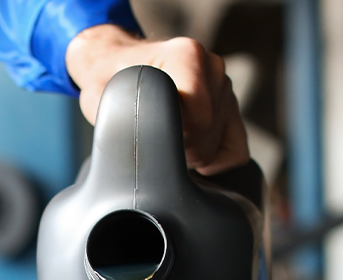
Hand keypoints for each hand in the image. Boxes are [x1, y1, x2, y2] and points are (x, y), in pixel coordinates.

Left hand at [65, 25, 248, 175]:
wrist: (117, 67)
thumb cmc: (108, 82)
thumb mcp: (107, 97)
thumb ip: (130, 119)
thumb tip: (152, 150)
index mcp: (187, 55)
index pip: (198, 121)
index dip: (170, 140)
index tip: (145, 132)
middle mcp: (213, 68)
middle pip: (206, 139)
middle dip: (176, 149)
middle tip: (149, 136)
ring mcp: (225, 88)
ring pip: (218, 149)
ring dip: (188, 153)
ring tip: (162, 135)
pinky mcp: (231, 109)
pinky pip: (234, 153)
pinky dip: (211, 160)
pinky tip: (185, 149)